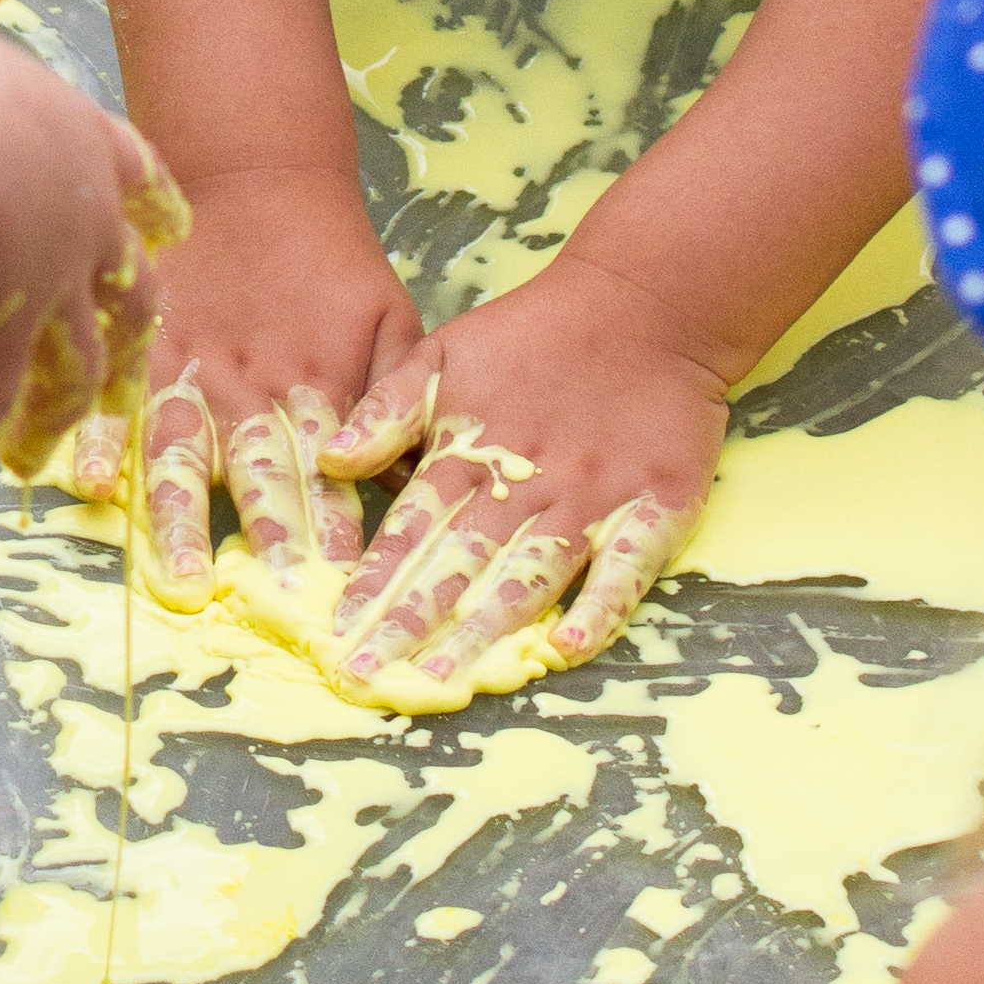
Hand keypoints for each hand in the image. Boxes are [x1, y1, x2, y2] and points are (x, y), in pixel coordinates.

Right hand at [0, 9, 185, 490]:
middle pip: (126, 284)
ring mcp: (49, 280)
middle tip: (130, 374)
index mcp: (65, 126)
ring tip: (35, 458)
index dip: (151, 200)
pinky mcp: (0, 337)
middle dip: (127, 335)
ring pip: (75, 366)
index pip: (129, 166)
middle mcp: (78, 210)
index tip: (175, 226)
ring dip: (52, 417)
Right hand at [68, 175, 421, 601]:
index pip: (329, 472)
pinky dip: (100, 441)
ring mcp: (191, 369)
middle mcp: (250, 386)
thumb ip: (400, 400)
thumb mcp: (390, 316)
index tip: (346, 585)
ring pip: (186, 451)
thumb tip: (413, 480)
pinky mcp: (143, 349)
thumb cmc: (331, 262)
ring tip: (181, 576)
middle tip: (276, 595)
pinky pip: (117, 401)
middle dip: (269, 534)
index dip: (337, 527)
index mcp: (316, 385)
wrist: (254, 177)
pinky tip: (90, 485)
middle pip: (260, 470)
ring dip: (184, 516)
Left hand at [319, 243, 723, 690]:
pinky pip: (626, 568)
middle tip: (369, 677)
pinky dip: (599, 608)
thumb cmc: (533, 336)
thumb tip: (330, 459)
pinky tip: (568, 648)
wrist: (644, 305)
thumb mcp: (443, 355)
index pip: (411, 532)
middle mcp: (524, 487)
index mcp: (468, 455)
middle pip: (460, 566)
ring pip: (529, 576)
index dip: (375, 584)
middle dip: (410, 624)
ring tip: (445, 678)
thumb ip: (389, 411)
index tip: (337, 632)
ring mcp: (590, 499)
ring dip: (486, 630)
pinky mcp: (653, 506)